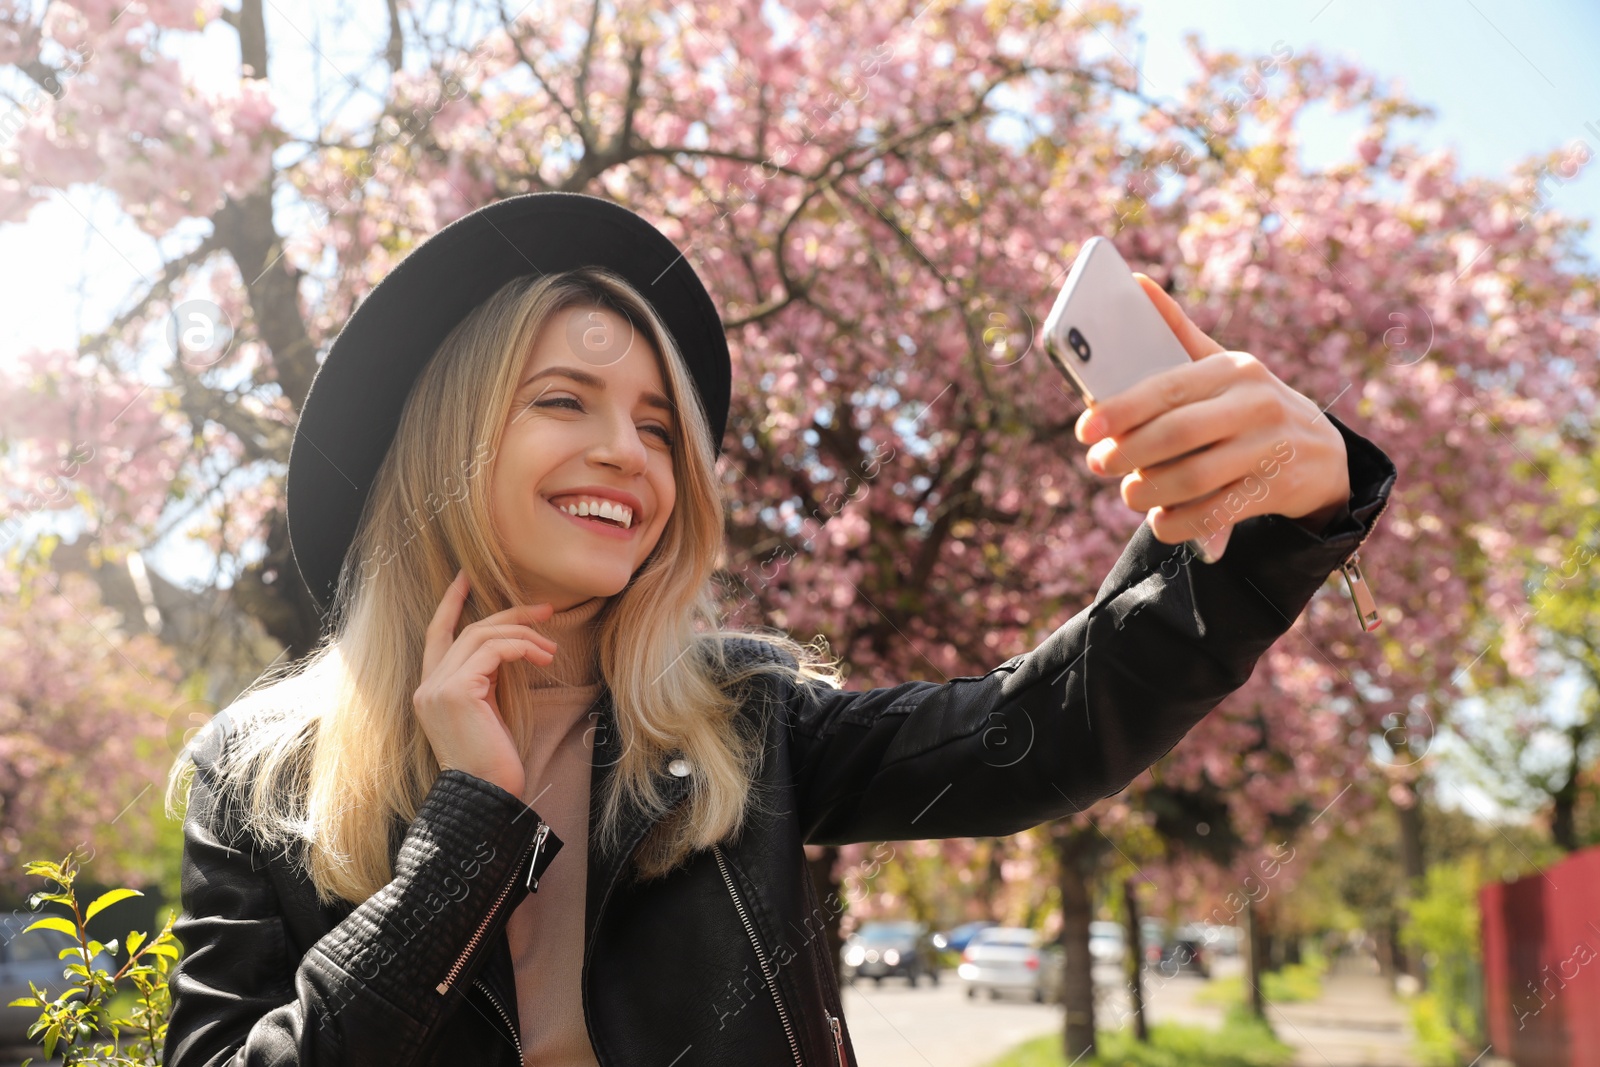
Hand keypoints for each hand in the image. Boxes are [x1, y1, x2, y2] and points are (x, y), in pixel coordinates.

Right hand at [413, 569, 559, 795]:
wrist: (485, 795)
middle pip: (468, 629)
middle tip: (545, 610)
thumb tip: (509, 651)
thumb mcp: (486, 712)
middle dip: (509, 615)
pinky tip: (542, 656)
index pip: (437, 635)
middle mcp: (427, 686)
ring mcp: (437, 687)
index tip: (466, 577)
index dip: (450, 603)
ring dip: (523, 633)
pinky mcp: (456, 691)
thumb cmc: (492, 762)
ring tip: (551, 647)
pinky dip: (521, 646)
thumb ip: (485, 681)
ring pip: (482, 635)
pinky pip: (493, 650)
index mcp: (431, 690)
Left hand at [1074, 273, 1350, 559]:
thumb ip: (1176, 331)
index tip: (1085, 430)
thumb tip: (1137, 282)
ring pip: (1195, 477)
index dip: (1121, 410)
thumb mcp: (1220, 365)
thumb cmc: (1248, 403)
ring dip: (1150, 491)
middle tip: (1098, 465)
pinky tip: (1160, 518)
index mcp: (1232, 369)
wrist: (1320, 452)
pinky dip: (1180, 521)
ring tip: (1129, 494)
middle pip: (1178, 434)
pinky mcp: (1275, 489)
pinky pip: (1216, 513)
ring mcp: (1268, 448)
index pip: (1168, 387)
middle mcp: (1255, 404)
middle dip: (1129, 453)